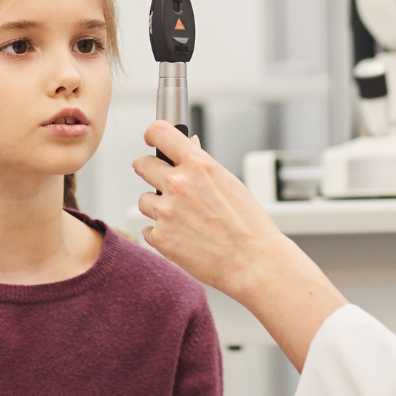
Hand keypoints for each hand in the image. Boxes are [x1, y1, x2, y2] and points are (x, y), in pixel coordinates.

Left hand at [134, 122, 346, 368]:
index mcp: (198, 164)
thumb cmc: (248, 224)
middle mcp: (178, 184)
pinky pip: (148, 229)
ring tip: (184, 219)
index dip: (152, 135)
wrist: (253, 262)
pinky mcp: (160, 237)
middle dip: (149, 170)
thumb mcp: (229, 183)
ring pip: (144, 199)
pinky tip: (184, 238)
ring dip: (157, 206)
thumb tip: (188, 145)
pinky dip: (162, 233)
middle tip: (162, 182)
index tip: (151, 140)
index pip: (159, 132)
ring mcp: (166, 211)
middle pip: (142, 164)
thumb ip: (202, 165)